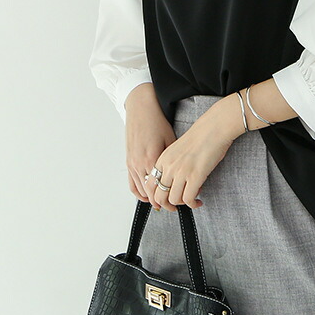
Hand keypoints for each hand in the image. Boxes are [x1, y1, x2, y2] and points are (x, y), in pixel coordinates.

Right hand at [124, 83, 177, 206]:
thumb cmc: (156, 121)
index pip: (162, 189)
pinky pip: (132, 184)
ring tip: (164, 202)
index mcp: (152, 159)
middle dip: (164, 202)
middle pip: (151, 194)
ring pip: (141, 191)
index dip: (173, 198)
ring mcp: (132, 164)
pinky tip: (148, 196)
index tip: (183, 201)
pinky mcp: (128, 161)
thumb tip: (186, 175)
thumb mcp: (170, 140)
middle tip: (175, 205)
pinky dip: (140, 193)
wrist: (141, 108)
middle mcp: (139, 164)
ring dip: (152, 199)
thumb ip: (174, 160)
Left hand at [142, 110, 234, 211]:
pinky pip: (188, 199)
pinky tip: (198, 201)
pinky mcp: (195, 176)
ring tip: (190, 201)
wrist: (214, 128)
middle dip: (166, 205)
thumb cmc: (200, 135)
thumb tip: (172, 181)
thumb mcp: (177, 148)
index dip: (156, 196)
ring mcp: (181, 172)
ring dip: (182, 204)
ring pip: (173, 200)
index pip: (150, 184)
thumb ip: (171, 163)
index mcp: (163, 159)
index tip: (164, 200)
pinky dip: (193, 204)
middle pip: (159, 196)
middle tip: (175, 207)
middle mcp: (169, 166)